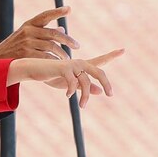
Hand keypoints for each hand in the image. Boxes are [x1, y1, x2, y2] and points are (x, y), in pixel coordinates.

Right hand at [0, 6, 78, 60]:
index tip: (69, 9)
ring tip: (68, 58)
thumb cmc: (15, 48)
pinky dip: (54, 61)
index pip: (45, 15)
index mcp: (28, 24)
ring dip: (62, 53)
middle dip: (68, 40)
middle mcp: (28, 31)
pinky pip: (46, 57)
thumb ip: (43, 32)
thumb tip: (62, 27)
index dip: (57, 11)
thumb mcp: (26, 36)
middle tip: (77, 46)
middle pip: (53, 33)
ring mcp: (27, 43)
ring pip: (52, 46)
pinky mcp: (26, 54)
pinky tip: (58, 64)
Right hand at [6, 49, 124, 107]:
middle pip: (99, 72)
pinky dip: (72, 90)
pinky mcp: (64, 69)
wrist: (34, 69)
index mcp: (83, 66)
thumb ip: (85, 87)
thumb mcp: (70, 84)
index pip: (101, 61)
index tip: (123, 50)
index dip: (112, 55)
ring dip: (85, 96)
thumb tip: (100, 92)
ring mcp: (73, 65)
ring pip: (86, 82)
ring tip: (82, 106)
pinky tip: (67, 95)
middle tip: (110, 95)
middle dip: (106, 83)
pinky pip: (73, 82)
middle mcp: (80, 63)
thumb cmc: (51, 76)